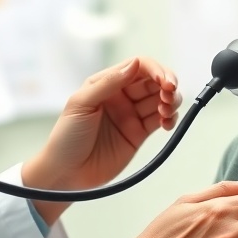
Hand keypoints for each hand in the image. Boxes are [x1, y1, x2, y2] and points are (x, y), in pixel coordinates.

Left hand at [23, 57, 181, 221]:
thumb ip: (109, 83)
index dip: (156, 70)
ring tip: (167, 111)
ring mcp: (131, 114)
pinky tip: (167, 124)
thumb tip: (136, 63)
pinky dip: (170, 118)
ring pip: (161, 99)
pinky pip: (161, 120)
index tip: (165, 82)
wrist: (66, 174)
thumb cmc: (66, 137)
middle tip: (170, 95)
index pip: (138, 66)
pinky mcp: (138, 134)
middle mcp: (121, 95)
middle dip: (168, 84)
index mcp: (106, 82)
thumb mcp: (82, 103)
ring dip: (172, 101)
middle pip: (154, 81)